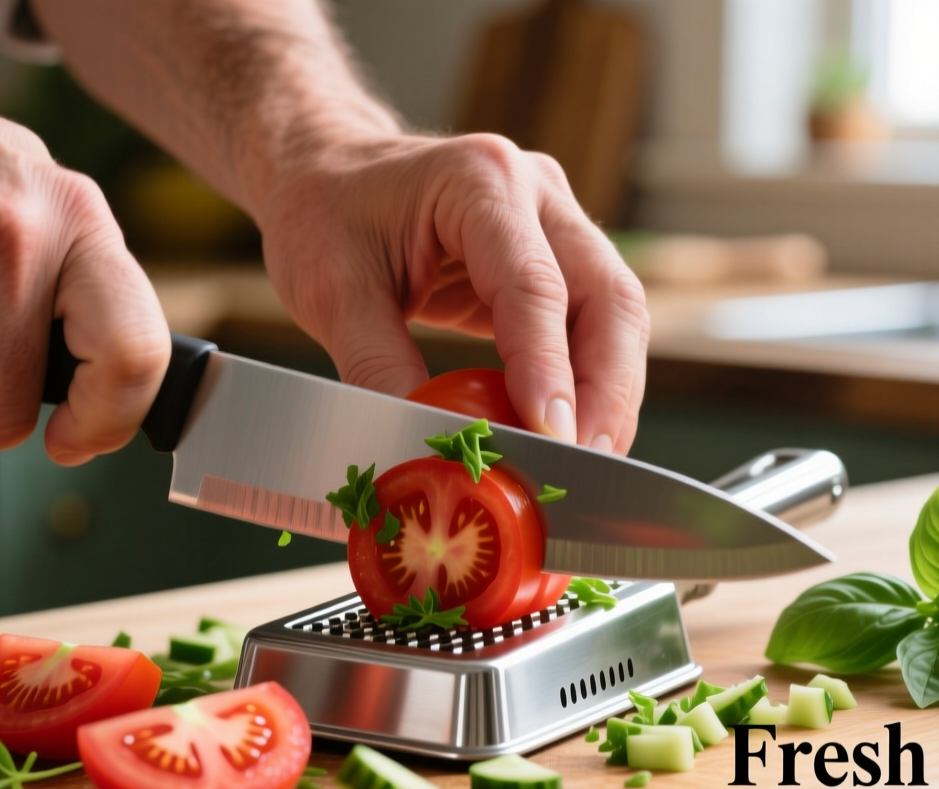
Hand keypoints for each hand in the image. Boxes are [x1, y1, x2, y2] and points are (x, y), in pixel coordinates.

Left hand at [258, 134, 649, 453]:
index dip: (550, 367)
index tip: (552, 435)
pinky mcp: (556, 262)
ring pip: (616, 316)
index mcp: (480, 180)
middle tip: (583, 464)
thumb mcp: (331, 293)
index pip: (535, 284)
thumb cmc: (322, 217)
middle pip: (608, 297)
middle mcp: (536, 192)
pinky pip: (593, 328)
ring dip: (608, 395)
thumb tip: (424, 450)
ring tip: (582, 463)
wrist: (324, 175)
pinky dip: (589, 385)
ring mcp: (555, 224)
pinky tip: (569, 435)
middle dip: (604, 390)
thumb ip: (378, 370)